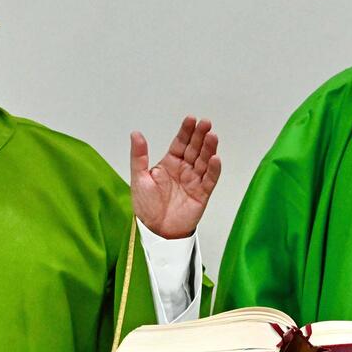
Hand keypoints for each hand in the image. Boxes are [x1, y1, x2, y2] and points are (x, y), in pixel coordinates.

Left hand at [129, 116, 220, 238]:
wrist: (156, 231)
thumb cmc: (146, 207)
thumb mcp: (138, 178)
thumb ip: (139, 156)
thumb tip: (136, 134)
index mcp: (169, 164)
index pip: (180, 143)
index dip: (186, 132)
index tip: (191, 119)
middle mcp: (184, 170)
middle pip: (195, 149)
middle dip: (200, 136)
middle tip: (205, 123)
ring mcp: (194, 181)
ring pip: (204, 161)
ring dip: (209, 149)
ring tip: (212, 136)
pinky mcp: (202, 194)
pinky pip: (210, 180)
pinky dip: (213, 170)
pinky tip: (215, 159)